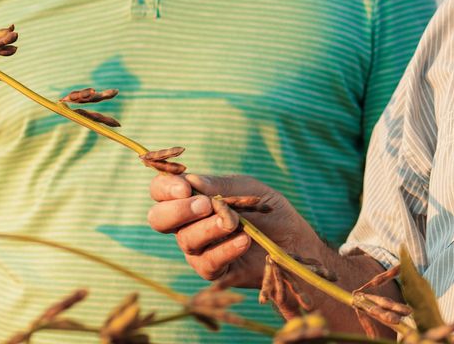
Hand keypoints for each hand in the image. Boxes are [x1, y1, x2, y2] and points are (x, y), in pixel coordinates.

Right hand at [147, 173, 317, 286]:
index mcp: (191, 198)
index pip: (160, 191)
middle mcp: (188, 224)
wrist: (294, 240)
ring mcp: (198, 249)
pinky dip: (226, 249)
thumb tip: (190, 182)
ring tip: (233, 222)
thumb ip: (218, 186)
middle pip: (158, 219)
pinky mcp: (213, 271)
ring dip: (209, 228)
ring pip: (186, 240)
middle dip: (178, 211)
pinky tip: (243, 240)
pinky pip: (208, 262)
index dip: (166, 189)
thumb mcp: (246, 189)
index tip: (185, 188)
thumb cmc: (268, 209)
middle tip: (205, 205)